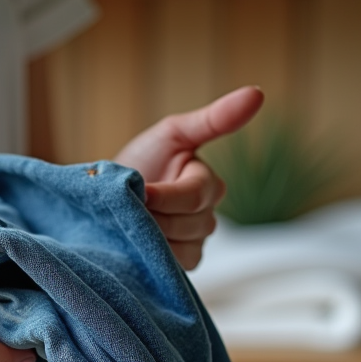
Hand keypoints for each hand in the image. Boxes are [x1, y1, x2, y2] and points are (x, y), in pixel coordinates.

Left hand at [114, 86, 263, 268]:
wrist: (102, 198)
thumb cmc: (139, 162)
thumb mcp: (171, 134)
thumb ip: (213, 119)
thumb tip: (258, 93)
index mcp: (209, 184)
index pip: (195, 196)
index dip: (165, 196)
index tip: (139, 191)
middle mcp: (207, 217)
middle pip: (189, 224)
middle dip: (153, 216)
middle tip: (129, 208)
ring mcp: (194, 244)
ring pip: (183, 247)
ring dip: (151, 238)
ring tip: (130, 225)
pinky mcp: (179, 268)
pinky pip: (177, 268)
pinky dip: (155, 259)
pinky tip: (138, 247)